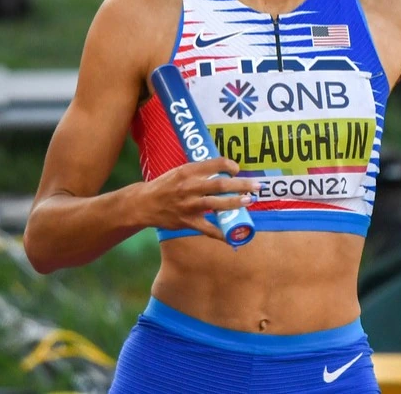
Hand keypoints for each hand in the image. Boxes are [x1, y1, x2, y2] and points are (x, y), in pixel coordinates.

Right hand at [134, 157, 258, 240]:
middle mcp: (189, 187)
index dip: (229, 165)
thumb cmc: (165, 185)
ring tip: (248, 201)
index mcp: (187, 171)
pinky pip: (208, 229)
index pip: (214, 164)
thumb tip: (223, 169)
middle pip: (219, 184)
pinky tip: (233, 236)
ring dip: (234, 203)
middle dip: (240, 184)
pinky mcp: (187, 221)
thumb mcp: (179, 171)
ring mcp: (188, 205)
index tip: (237, 169)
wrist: (144, 204)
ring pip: (215, 204)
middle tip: (257, 185)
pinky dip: (221, 233)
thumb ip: (199, 171)